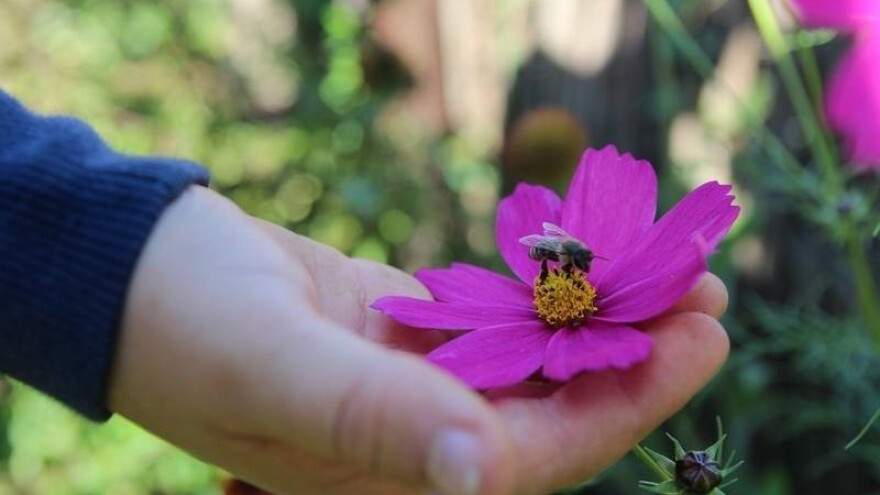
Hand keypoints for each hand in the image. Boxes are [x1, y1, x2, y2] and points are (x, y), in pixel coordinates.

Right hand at [109, 186, 728, 494]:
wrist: (130, 271)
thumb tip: (479, 471)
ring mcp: (410, 386)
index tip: (700, 340)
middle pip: (549, 413)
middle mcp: (412, 442)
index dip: (626, 406)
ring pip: (528, 366)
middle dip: (633, 358)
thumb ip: (372, 419)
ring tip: (665, 268)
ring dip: (595, 320)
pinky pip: (490, 324)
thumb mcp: (270, 368)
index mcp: (389, 478)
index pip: (535, 459)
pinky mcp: (403, 335)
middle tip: (704, 291)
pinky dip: (539, 295)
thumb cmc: (181, 324)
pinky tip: (582, 262)